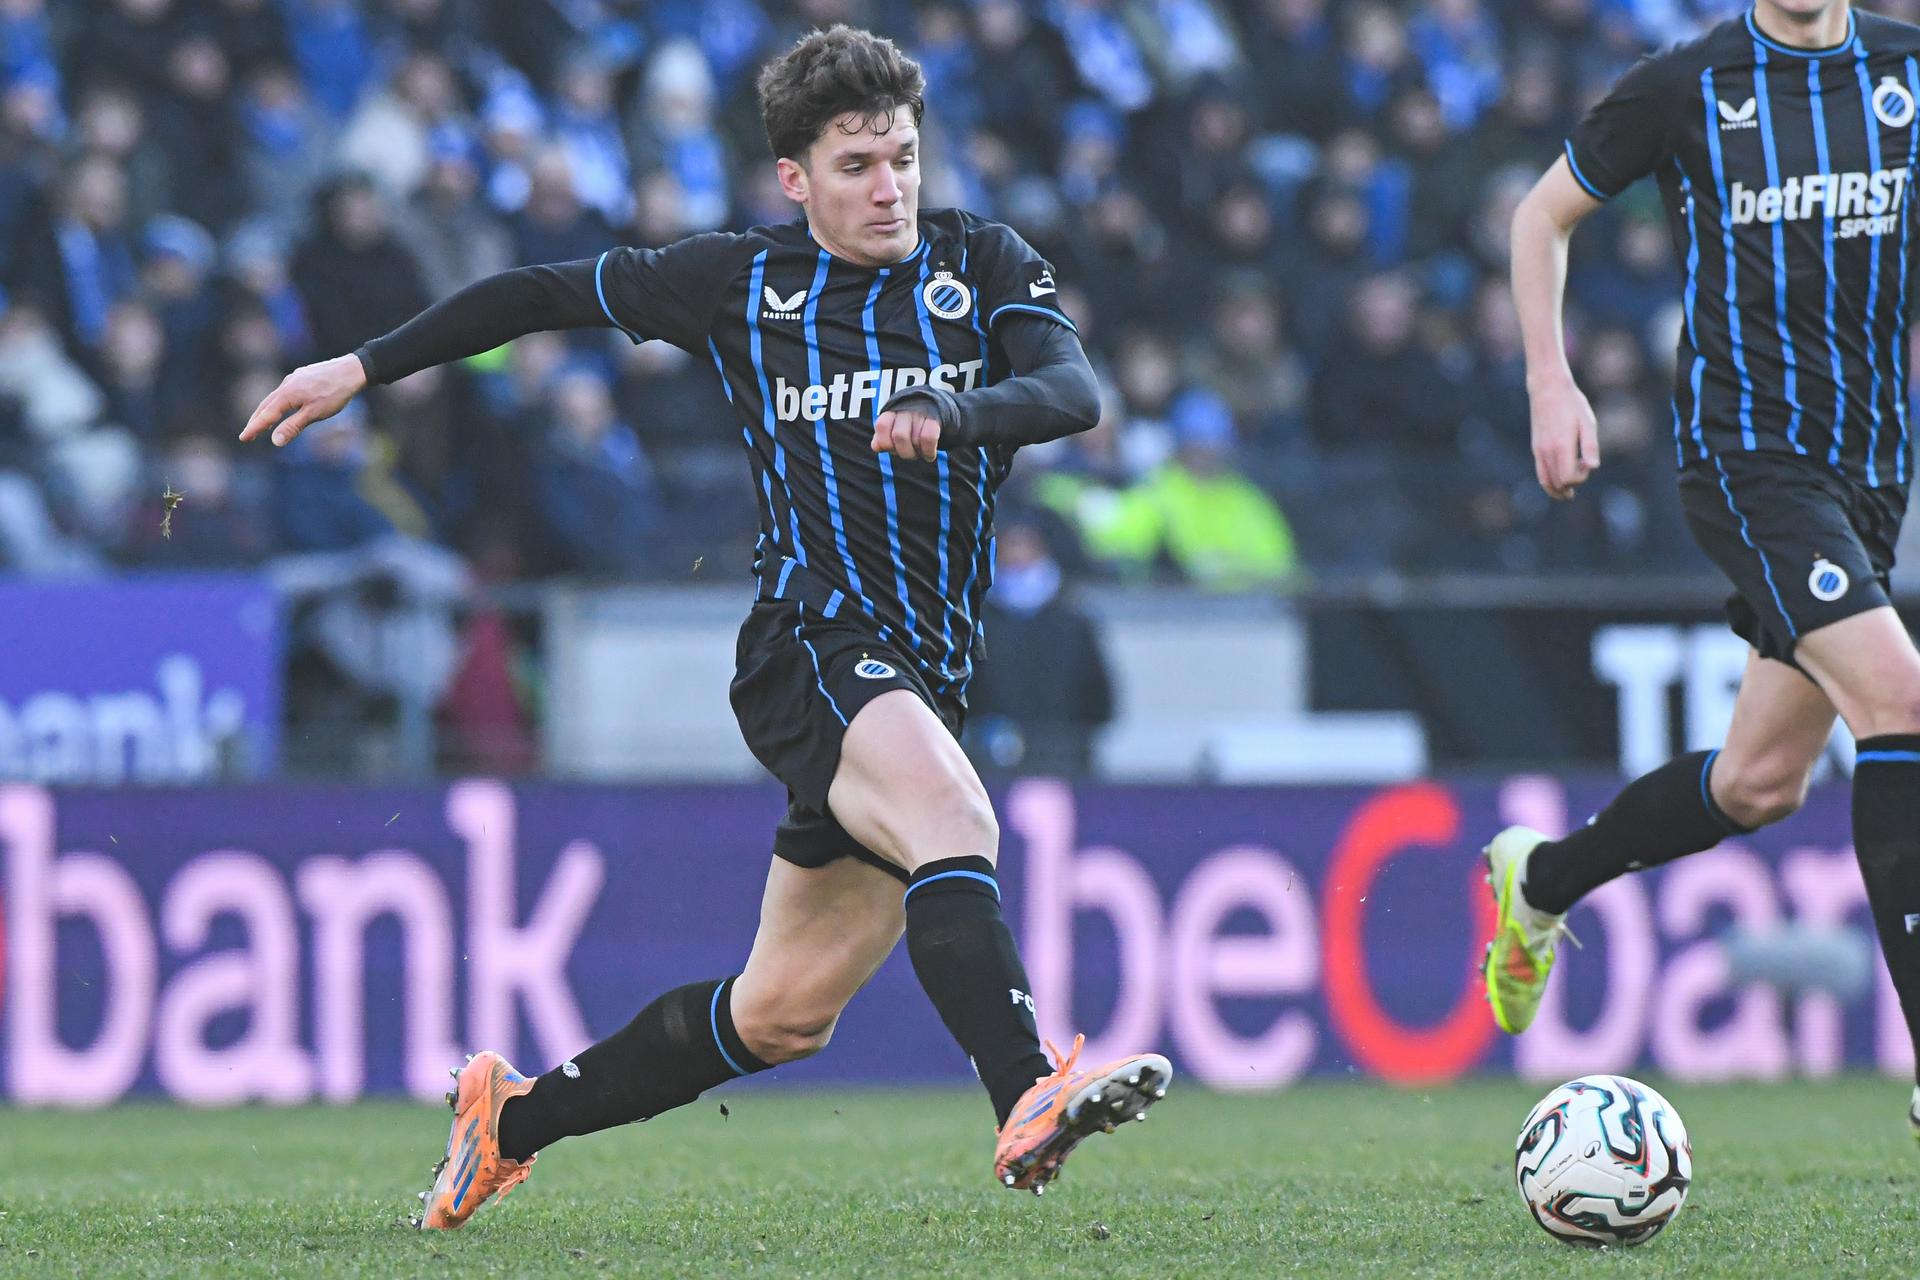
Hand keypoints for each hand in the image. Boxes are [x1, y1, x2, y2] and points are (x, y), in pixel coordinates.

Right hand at [239, 354, 368, 446]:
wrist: (351, 370)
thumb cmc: (334, 393)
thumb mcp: (314, 414)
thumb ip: (293, 426)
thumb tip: (275, 441)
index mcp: (287, 394)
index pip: (266, 415)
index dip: (254, 427)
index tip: (243, 438)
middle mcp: (286, 384)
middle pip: (266, 405)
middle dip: (256, 420)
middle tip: (248, 435)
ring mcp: (294, 378)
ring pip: (275, 397)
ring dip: (266, 412)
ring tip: (262, 425)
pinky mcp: (302, 376)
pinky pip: (284, 392)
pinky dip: (278, 403)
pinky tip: (282, 407)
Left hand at [870, 406, 941, 460]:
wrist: (930, 409)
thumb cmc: (905, 427)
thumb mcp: (890, 432)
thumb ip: (881, 439)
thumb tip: (876, 446)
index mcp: (890, 413)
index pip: (882, 425)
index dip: (885, 443)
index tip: (891, 447)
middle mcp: (905, 411)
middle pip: (900, 436)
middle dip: (903, 452)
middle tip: (909, 453)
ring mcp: (920, 415)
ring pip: (915, 439)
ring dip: (917, 453)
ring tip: (919, 453)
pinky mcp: (935, 420)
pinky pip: (929, 438)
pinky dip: (928, 452)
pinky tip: (928, 456)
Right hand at [1528, 373, 1599, 500]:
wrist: (1547, 388)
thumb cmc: (1572, 404)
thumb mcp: (1587, 422)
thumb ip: (1590, 446)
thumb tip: (1593, 468)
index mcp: (1561, 446)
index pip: (1569, 478)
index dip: (1581, 478)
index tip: (1588, 463)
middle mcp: (1547, 451)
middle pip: (1558, 483)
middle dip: (1572, 484)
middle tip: (1583, 469)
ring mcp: (1539, 450)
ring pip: (1546, 482)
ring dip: (1558, 490)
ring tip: (1568, 495)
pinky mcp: (1536, 448)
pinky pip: (1540, 473)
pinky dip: (1549, 483)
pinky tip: (1559, 483)